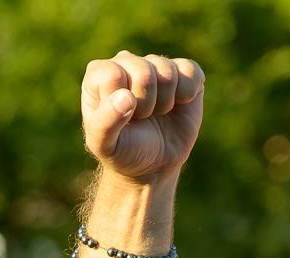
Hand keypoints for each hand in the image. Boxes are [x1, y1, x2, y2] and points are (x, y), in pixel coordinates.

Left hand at [81, 52, 203, 182]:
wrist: (153, 163)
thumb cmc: (123, 150)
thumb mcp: (105, 144)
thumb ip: (105, 122)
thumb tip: (126, 97)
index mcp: (99, 74)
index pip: (114, 75)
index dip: (123, 102)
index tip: (122, 118)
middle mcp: (126, 62)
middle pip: (144, 72)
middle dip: (146, 104)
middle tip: (140, 118)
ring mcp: (156, 63)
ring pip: (168, 72)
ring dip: (165, 102)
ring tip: (155, 113)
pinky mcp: (184, 69)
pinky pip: (190, 72)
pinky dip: (187, 94)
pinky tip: (177, 104)